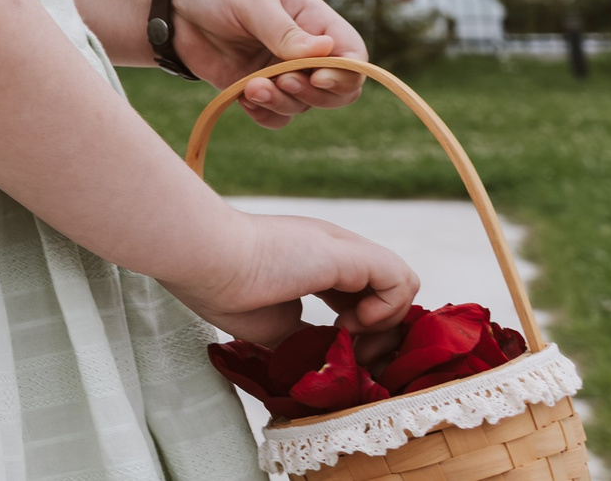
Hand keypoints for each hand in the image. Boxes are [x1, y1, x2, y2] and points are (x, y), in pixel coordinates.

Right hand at [164, 210, 419, 345]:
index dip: (363, 330)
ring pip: (402, 283)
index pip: (363, 295)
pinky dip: (386, 310)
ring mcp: (345, 249)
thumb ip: (306, 338)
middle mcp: (337, 252)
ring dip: (385, 322)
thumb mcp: (277, 325)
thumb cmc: (227, 290)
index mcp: (316, 264)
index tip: (338, 353)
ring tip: (348, 334)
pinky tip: (350, 320)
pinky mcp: (350, 254)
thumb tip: (325, 361)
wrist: (208, 260)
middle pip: (389, 292)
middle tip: (351, 354)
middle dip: (380, 334)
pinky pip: (401, 280)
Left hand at [168, 0, 367, 127]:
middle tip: (282, 80)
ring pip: (304, 106)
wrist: (170, 6)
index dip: (345, 74)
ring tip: (251, 87)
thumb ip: (284, 31)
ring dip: (282, 103)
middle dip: (314, 94)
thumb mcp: (251, 1)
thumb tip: (326, 52)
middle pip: (337, 90)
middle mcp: (304, 50)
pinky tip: (244, 98)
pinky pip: (275, 116)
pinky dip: (265, 114)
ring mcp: (281, 72)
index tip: (317, 76)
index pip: (352, 55)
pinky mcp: (256, 89)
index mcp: (314, 21)